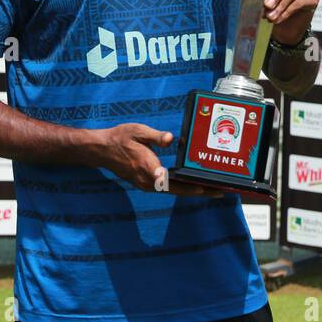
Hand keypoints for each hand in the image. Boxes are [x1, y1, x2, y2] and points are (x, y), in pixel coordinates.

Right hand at [93, 123, 223, 196]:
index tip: (203, 188)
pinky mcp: (147, 183)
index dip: (187, 186)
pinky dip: (183, 188)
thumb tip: (171, 139)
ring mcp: (147, 184)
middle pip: (177, 190)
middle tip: (220, 191)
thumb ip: (155, 136)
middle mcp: (148, 180)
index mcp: (147, 167)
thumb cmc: (120, 138)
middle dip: (199, 191)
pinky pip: (168, 189)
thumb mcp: (137, 131)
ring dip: (193, 191)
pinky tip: (194, 185)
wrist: (102, 150)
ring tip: (212, 189)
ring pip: (174, 191)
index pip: (170, 181)